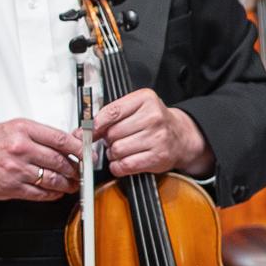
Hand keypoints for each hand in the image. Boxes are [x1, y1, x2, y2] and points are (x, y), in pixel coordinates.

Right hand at [0, 115, 83, 204]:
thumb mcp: (9, 128)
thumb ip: (36, 135)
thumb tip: (63, 143)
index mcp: (22, 129)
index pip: (61, 139)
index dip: (79, 148)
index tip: (86, 152)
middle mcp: (21, 148)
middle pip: (61, 160)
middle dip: (76, 169)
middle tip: (81, 171)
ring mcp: (17, 169)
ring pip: (54, 179)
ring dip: (68, 184)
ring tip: (72, 184)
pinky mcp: (12, 187)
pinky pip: (40, 193)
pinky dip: (52, 194)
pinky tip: (56, 192)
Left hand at [95, 88, 211, 179]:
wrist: (181, 136)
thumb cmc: (155, 121)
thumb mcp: (137, 107)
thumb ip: (112, 113)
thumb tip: (85, 128)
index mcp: (145, 99)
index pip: (112, 112)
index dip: (96, 124)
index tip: (88, 131)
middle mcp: (153, 117)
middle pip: (112, 133)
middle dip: (108, 140)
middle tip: (115, 140)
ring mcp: (157, 138)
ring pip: (117, 150)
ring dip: (114, 154)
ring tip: (122, 149)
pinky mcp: (157, 157)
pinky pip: (126, 165)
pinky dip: (119, 166)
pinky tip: (123, 161)